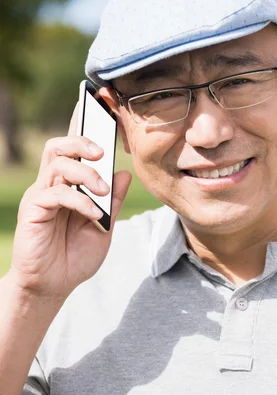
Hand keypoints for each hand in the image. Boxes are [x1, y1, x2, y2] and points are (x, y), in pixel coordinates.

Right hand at [9, 106, 131, 304]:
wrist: (53, 286)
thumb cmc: (76, 255)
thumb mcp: (104, 228)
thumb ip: (113, 202)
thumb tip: (124, 173)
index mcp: (71, 185)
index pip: (76, 150)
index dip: (85, 127)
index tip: (102, 109)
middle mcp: (53, 184)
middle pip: (60, 145)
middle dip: (82, 140)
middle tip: (103, 151)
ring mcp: (41, 195)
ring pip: (57, 163)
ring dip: (85, 172)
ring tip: (102, 191)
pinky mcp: (33, 209)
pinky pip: (56, 193)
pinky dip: (79, 201)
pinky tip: (93, 215)